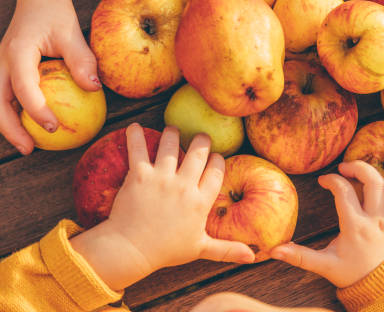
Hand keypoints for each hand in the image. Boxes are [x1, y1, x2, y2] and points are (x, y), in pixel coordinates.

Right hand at [0, 0, 99, 154]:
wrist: (38, 1)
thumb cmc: (56, 17)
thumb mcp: (72, 33)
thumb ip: (81, 59)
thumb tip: (95, 88)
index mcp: (17, 52)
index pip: (23, 86)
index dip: (36, 109)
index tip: (54, 126)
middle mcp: (2, 63)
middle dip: (10, 129)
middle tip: (30, 149)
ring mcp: (1, 69)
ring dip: (10, 127)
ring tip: (29, 147)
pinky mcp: (6, 73)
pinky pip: (9, 98)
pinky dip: (18, 115)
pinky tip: (36, 129)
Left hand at [70, 124, 254, 290]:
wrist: (130, 250)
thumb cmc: (165, 250)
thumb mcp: (200, 248)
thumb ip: (227, 249)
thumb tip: (253, 257)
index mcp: (200, 202)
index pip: (217, 170)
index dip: (218, 160)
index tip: (215, 157)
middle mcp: (184, 186)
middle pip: (199, 151)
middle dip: (202, 140)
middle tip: (200, 137)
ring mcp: (161, 178)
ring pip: (172, 143)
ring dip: (173, 133)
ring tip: (173, 130)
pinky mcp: (139, 175)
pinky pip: (138, 149)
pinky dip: (134, 135)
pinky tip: (133, 127)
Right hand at [271, 146, 383, 287]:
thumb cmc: (353, 274)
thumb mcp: (324, 265)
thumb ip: (299, 256)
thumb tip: (272, 250)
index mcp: (356, 226)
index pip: (343, 193)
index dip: (332, 181)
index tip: (324, 180)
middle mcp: (378, 219)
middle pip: (373, 182)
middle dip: (359, 167)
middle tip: (347, 165)